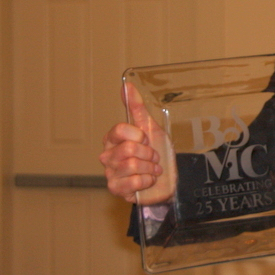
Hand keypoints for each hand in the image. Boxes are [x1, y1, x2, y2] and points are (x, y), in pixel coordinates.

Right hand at [99, 83, 176, 204]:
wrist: (167, 178)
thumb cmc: (156, 152)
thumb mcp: (150, 127)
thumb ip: (137, 107)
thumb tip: (127, 84)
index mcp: (113, 138)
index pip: (119, 130)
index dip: (139, 135)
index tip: (147, 139)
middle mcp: (107, 155)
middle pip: (128, 149)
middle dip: (149, 153)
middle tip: (154, 157)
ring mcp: (110, 173)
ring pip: (131, 165)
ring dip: (150, 167)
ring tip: (153, 169)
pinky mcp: (115, 189)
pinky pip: (133, 182)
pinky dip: (147, 180)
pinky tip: (149, 180)